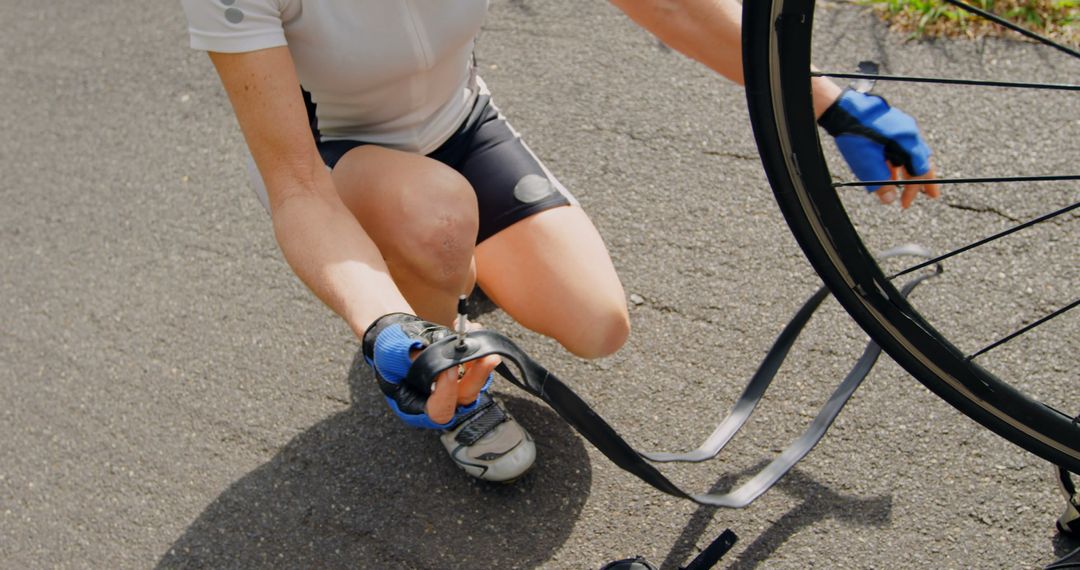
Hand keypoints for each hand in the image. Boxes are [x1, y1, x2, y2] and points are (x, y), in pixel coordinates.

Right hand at [362, 313, 498, 427]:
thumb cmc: (389, 349)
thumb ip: (408, 356)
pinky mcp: (463, 375)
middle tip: (487, 357)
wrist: (397, 338)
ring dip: (481, 360)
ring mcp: (453, 390)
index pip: (438, 410)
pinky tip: (473, 329)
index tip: (449, 367)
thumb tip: (427, 352)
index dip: (446, 392)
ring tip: (477, 334)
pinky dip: (478, 349)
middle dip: (477, 376)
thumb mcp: (391, 353)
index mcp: (415, 407)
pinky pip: (477, 367)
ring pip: (475, 382)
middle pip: (464, 398)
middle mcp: (438, 403)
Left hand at [818, 89, 940, 207]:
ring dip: (907, 172)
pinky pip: (901, 146)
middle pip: (921, 161)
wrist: (843, 109)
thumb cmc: (855, 136)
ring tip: (900, 187)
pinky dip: (898, 161)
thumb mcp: (867, 164)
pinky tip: (889, 171)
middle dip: (922, 180)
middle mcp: (909, 133)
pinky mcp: (892, 124)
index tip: (905, 204)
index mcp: (908, 142)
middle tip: (929, 195)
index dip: (915, 190)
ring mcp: (902, 126)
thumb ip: (880, 183)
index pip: (921, 171)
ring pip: (910, 154)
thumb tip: (890, 200)